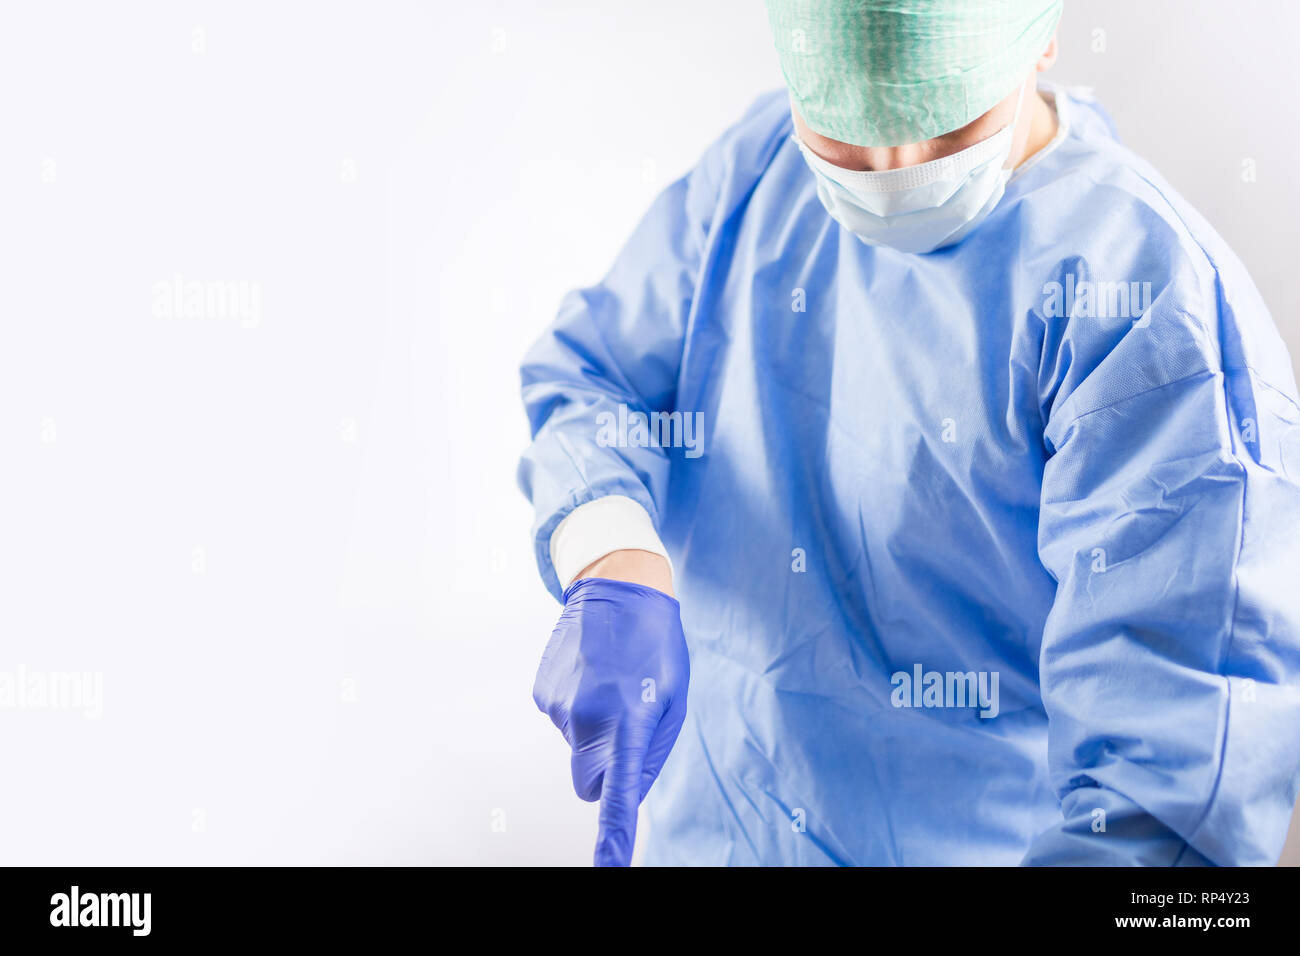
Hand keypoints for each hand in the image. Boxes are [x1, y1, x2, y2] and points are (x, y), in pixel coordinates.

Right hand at [532, 571, 688, 865]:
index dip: (613, 838)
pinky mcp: (542, 693)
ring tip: (613, 682)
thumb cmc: (657, 644)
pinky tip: (592, 674)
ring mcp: (559, 707)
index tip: (609, 870)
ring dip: (594, 728)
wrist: (617, 586)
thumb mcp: (674, 699)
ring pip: (577, 747)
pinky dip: (577, 708)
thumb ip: (652, 751)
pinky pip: (563, 721)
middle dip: (606, 768)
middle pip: (589, 781)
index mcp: (629, 722)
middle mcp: (587, 719)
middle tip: (629, 720)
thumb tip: (626, 788)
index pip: (617, 795)